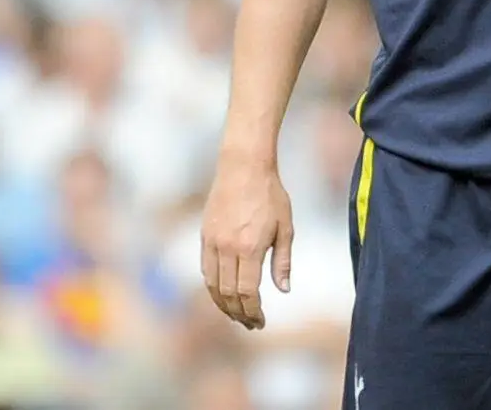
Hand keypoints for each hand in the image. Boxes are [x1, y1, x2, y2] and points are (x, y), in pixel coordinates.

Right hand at [200, 158, 293, 330]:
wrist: (243, 167)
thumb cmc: (270, 194)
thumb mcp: (286, 226)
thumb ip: (282, 260)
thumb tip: (283, 289)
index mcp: (250, 248)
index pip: (247, 292)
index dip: (253, 312)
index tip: (260, 322)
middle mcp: (227, 249)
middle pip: (228, 294)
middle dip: (239, 313)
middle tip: (251, 323)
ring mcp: (212, 243)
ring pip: (212, 285)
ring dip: (224, 305)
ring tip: (237, 314)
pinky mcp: (204, 236)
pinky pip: (205, 270)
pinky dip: (213, 287)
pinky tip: (223, 293)